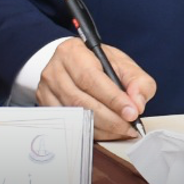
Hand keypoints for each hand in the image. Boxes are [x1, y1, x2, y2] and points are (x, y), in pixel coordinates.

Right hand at [36, 38, 154, 140]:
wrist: (76, 65)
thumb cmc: (100, 64)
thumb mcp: (123, 65)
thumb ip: (138, 81)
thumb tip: (138, 104)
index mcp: (72, 52)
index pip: (91, 78)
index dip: (113, 98)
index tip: (132, 113)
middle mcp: (54, 70)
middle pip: (81, 101)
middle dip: (109, 118)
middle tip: (129, 127)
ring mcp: (46, 90)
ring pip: (74, 116)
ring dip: (102, 128)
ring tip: (122, 130)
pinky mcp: (45, 106)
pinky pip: (69, 124)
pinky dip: (91, 131)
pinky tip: (107, 131)